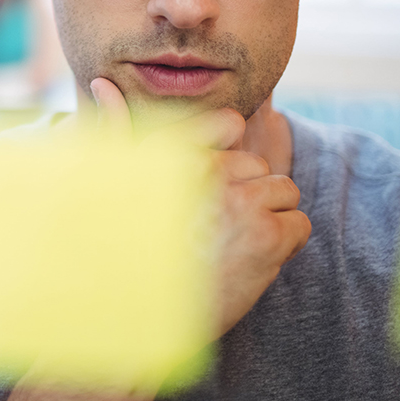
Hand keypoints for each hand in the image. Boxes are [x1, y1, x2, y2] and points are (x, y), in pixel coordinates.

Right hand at [89, 78, 310, 337]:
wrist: (138, 317)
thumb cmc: (126, 252)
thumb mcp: (117, 184)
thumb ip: (116, 130)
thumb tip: (100, 82)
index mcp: (174, 156)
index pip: (224, 124)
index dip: (229, 140)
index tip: (221, 168)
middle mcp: (208, 171)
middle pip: (258, 166)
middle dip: (247, 195)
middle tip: (217, 229)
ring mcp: (241, 202)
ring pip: (284, 191)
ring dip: (268, 219)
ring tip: (233, 247)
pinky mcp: (266, 237)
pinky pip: (299, 225)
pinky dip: (284, 246)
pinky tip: (249, 262)